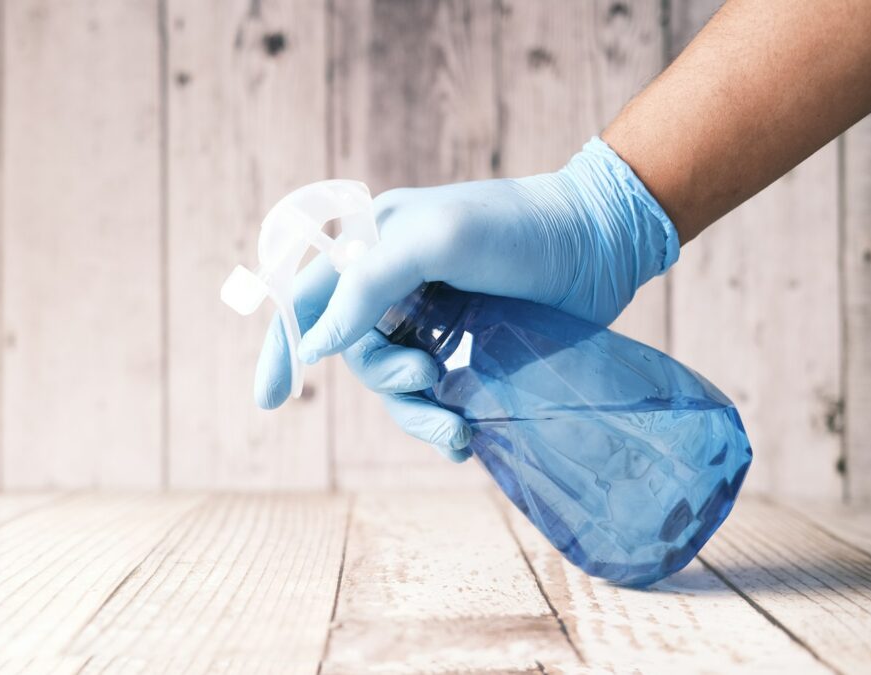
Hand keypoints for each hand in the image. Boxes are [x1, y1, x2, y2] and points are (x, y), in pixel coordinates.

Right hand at [254, 138, 677, 461]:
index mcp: (371, 245)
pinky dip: (441, 421)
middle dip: (386, 378)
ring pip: (395, 383)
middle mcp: (393, 283)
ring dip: (417, 412)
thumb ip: (364, 285)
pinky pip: (434, 395)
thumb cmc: (516, 229)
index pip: (307, 298)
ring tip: (457, 430)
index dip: (283, 348)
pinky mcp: (468, 346)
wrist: (600, 243)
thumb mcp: (433, 240)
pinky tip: (465, 439)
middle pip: (356, 352)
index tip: (270, 401)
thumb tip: (313, 347)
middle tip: (429, 377)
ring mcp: (431, 317)